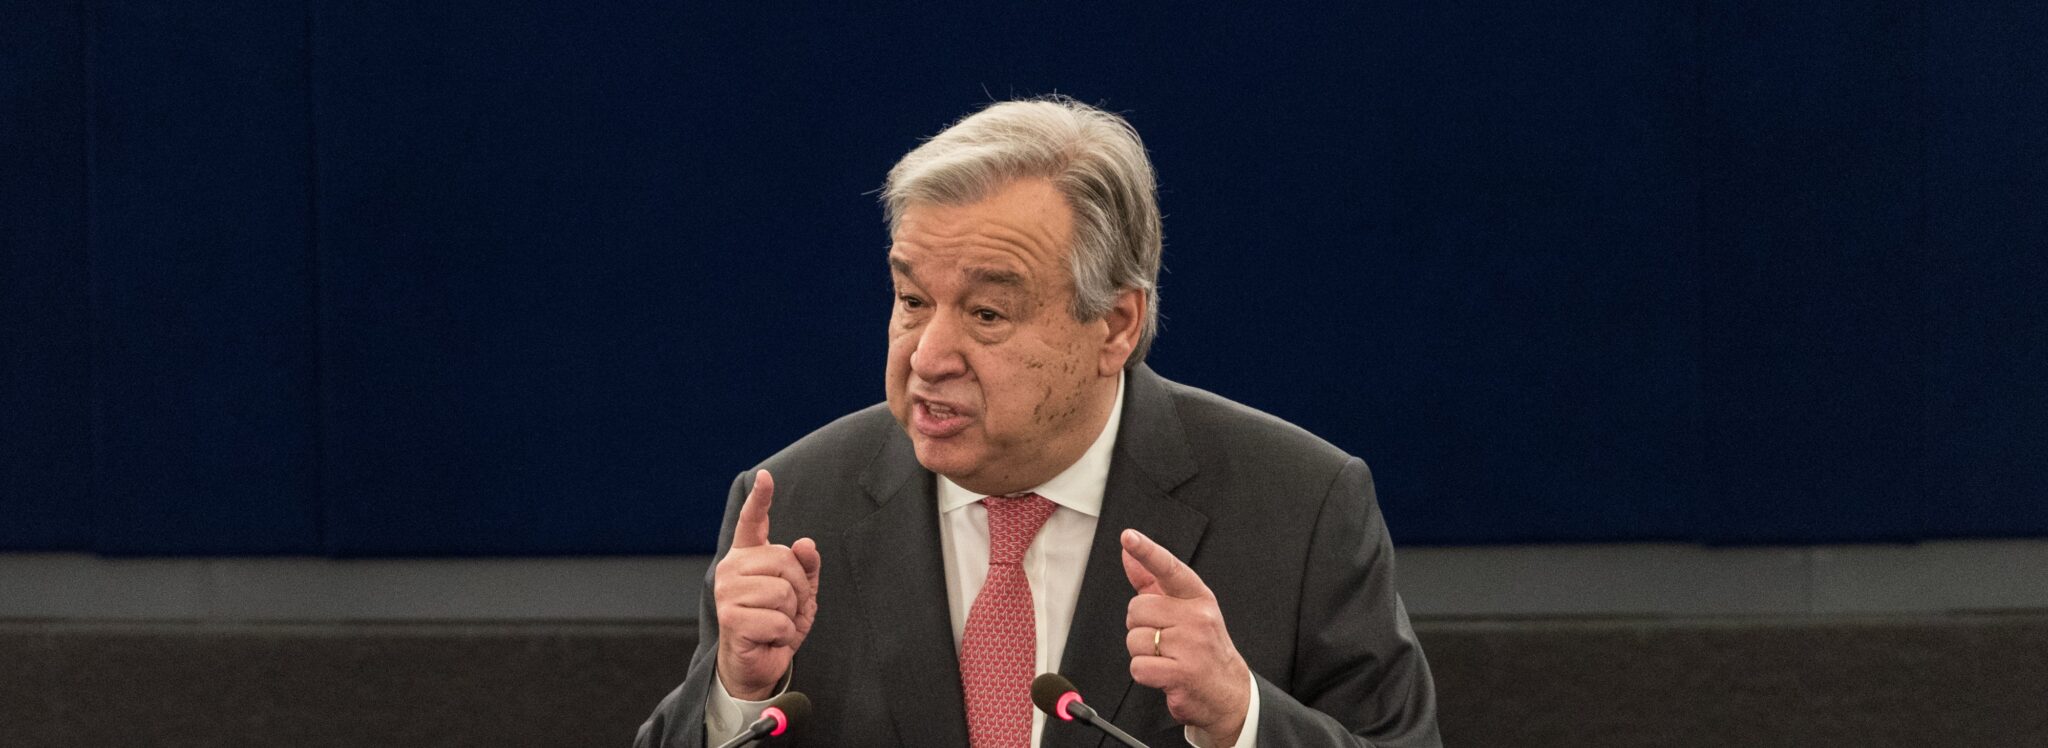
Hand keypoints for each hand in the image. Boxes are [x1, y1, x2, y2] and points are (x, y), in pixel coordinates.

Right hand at [713, 470, 821, 699]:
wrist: (758, 665)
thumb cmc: (776, 624)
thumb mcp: (801, 594)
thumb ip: (806, 568)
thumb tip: (804, 544)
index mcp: (747, 557)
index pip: (752, 522)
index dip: (760, 499)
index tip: (766, 477)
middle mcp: (731, 568)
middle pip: (784, 560)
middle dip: (798, 589)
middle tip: (786, 609)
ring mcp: (727, 592)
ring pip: (783, 591)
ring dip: (790, 614)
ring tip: (776, 623)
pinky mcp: (730, 617)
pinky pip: (778, 619)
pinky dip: (783, 634)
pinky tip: (768, 638)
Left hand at [1121, 529, 1251, 745]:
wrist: (1227, 691)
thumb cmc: (1201, 646)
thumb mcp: (1184, 609)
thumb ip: (1152, 581)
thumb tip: (1129, 555)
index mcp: (1197, 597)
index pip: (1169, 569)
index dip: (1147, 551)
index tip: (1129, 537)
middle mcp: (1197, 617)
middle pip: (1136, 609)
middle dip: (1140, 626)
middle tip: (1163, 639)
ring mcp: (1191, 645)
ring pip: (1134, 639)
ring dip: (1143, 652)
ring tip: (1166, 657)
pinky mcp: (1182, 672)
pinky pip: (1138, 666)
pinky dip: (1144, 673)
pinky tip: (1164, 673)